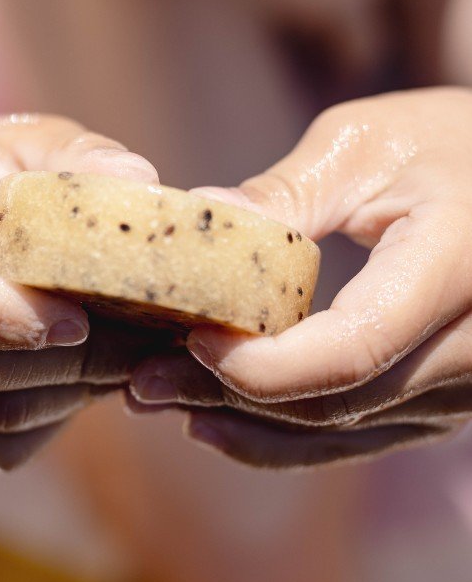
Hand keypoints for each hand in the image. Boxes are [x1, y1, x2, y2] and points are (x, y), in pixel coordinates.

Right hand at [0, 114, 159, 468]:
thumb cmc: (0, 175)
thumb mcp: (42, 144)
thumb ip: (87, 158)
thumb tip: (141, 185)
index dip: (3, 318)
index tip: (81, 318)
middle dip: (76, 362)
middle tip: (148, 340)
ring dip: (74, 393)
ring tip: (126, 355)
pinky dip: (54, 422)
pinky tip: (84, 379)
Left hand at [131, 88, 471, 466]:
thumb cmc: (451, 145)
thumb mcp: (368, 145)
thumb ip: (288, 191)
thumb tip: (198, 214)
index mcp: (455, 270)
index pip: (352, 348)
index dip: (262, 361)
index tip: (188, 339)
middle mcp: (471, 348)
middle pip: (330, 402)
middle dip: (225, 394)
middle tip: (142, 381)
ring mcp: (457, 388)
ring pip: (335, 432)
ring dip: (240, 423)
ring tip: (159, 400)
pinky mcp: (434, 400)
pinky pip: (351, 436)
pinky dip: (278, 437)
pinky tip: (211, 422)